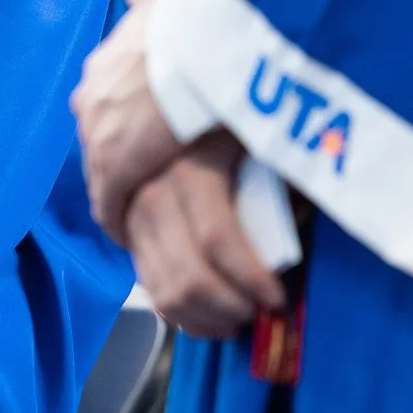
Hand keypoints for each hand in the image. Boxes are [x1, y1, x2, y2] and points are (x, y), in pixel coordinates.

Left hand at [72, 0, 188, 240]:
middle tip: (146, 186)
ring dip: (122, 199)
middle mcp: (91, 99)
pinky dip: (123, 223)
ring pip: (102, 177)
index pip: (105, 109)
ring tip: (144, 223)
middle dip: (119, 163)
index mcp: (104, 65)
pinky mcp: (114, 168)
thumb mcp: (165, 1)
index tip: (142, 145)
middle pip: (100, 143)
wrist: (198, 42)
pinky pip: (111, 206)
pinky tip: (136, 240)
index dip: (124, 130)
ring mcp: (98, 134)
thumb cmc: (194, 18)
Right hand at [123, 132, 286, 337]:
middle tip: (258, 311)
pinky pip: (146, 283)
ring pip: (162, 288)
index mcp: (187, 165)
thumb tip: (290, 241)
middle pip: (187, 274)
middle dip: (228, 305)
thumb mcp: (257, 140)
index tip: (278, 298)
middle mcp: (149, 190)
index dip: (250, 277)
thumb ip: (280, 185)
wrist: (165, 97)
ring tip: (236, 316)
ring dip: (203, 316)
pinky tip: (206, 314)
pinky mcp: (122, 226)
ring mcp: (128, 212)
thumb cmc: (221, 119)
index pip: (217, 238)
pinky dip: (177, 310)